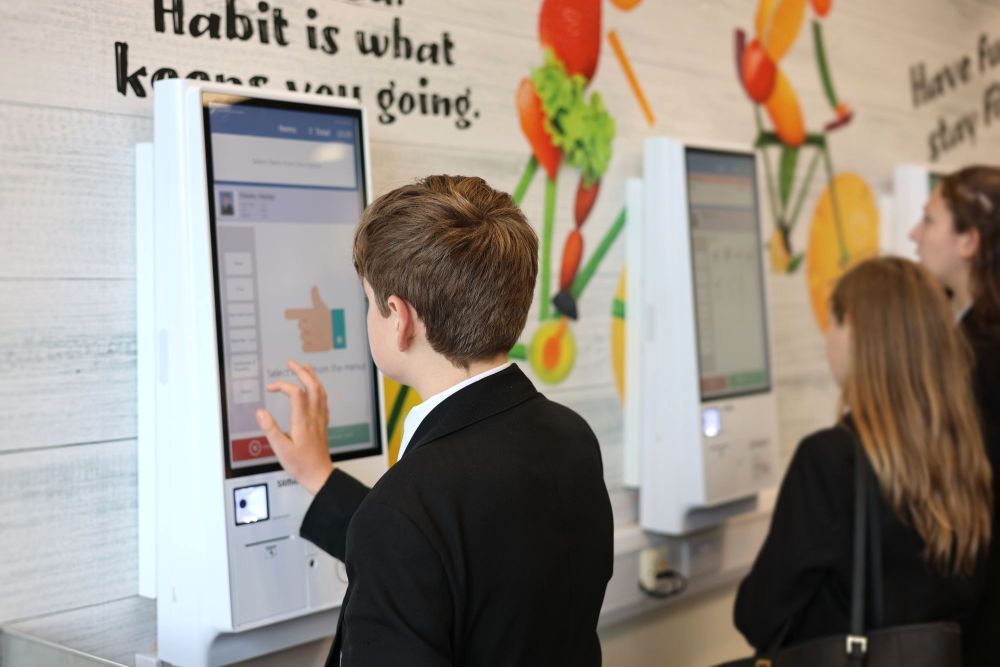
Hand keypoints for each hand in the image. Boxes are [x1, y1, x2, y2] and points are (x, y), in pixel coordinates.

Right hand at [255, 360, 333, 494]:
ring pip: (321, 392)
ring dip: (312, 377)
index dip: (283, 385)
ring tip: (305, 367)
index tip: (271, 387)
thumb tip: (261, 412)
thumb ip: (270, 429)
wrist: (319, 475)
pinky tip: (315, 389)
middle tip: (291, 363)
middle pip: (313, 387)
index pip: (296, 394)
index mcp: (303, 422)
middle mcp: (314, 417)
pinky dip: (318, 389)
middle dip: (302, 372)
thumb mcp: (280, 449)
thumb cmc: (301, 465)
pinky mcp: (323, 424)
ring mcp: (320, 420)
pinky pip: (323, 401)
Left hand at [285, 286, 332, 352]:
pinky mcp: (315, 346)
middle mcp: (310, 325)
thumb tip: (314, 286)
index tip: (287, 314)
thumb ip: (315, 297)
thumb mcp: (323, 307)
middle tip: (316, 325)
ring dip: (308, 336)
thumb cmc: (330, 318)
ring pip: (302, 337)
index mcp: (310, 314)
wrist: (341, 333)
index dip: (290, 314)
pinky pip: (304, 347)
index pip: (292, 314)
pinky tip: (315, 342)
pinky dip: (308, 346)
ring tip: (318, 333)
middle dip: (307, 326)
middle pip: (300, 326)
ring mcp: (312, 336)